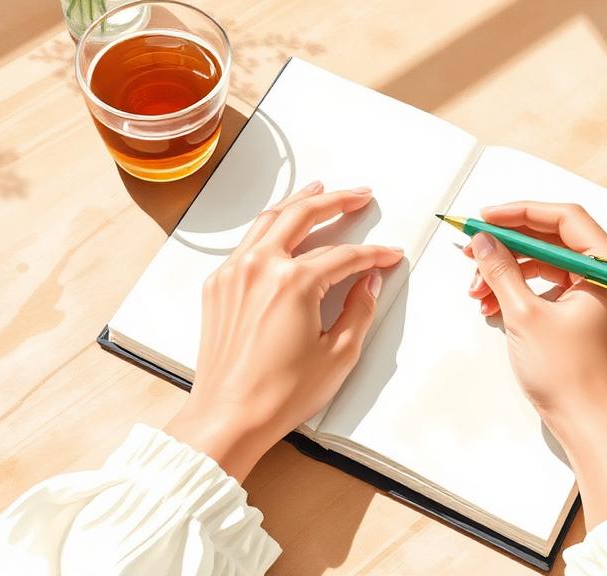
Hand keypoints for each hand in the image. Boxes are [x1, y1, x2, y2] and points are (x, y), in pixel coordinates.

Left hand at [166, 181, 402, 480]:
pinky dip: (269, 227)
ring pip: (269, 220)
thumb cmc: (277, 395)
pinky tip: (281, 227)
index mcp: (293, 283)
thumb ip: (359, 310)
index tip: (389, 255)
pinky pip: (247, 243)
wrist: (227, 417)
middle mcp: (260, 267)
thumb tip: (369, 283)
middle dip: (336, 200)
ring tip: (318, 190)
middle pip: (303, 215)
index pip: (345, 255)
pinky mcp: (218, 285)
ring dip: (298, 201)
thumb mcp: (338, 356)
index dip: (373, 254)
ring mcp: (234, 273)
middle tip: (358, 195)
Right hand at [465, 201, 606, 523]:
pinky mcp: (596, 320)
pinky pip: (557, 291)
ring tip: (478, 290)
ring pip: (552, 267)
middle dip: (510, 245)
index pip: (564, 218)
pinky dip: (525, 294)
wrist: (602, 435)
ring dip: (512, 273)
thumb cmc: (577, 381)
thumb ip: (502, 271)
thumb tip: (484, 241)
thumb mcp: (526, 317)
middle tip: (473, 250)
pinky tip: (495, 307)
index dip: (519, 212)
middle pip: (556, 241)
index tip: (484, 218)